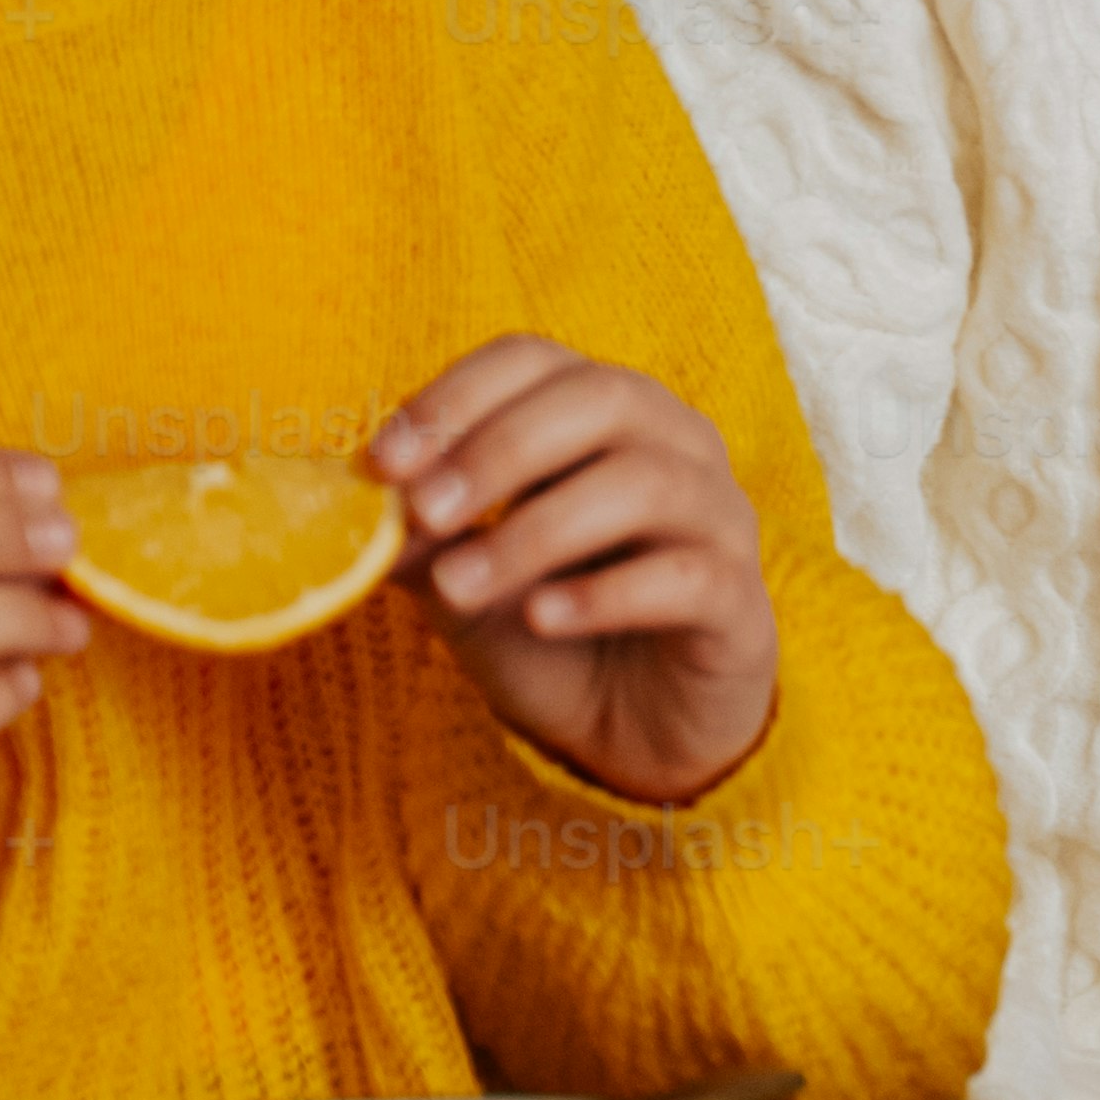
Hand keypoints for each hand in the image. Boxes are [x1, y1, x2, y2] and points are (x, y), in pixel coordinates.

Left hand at [371, 334, 778, 808]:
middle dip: (498, 449)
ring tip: (463, 583)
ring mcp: (719, 518)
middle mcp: (674, 445)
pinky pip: (686, 576)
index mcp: (602, 417)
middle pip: (600, 398)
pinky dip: (604, 592)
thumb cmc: (551, 633)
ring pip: (644, 482)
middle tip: (424, 513)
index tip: (380, 464)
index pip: (534, 361)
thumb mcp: (463, 585)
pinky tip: (541, 617)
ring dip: (536, 529)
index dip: (454, 397)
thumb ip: (421, 542)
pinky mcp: (741, 603)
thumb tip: (358, 512)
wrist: (632, 738)